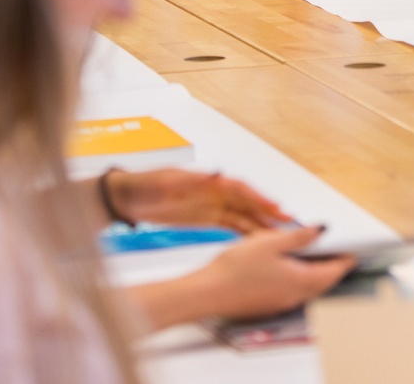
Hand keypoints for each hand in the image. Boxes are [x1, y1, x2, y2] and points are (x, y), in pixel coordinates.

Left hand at [102, 168, 291, 232]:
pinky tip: (257, 239)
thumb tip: (218, 174)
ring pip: (242, 214)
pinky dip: (245, 230)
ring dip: (260, 223)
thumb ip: (192, 180)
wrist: (125, 198)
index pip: (240, 188)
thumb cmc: (143, 185)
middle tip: (289, 222)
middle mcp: (213, 191)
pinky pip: (231, 223)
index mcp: (207, 181)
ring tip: (279, 234)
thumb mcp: (166, 181)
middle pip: (247, 202)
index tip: (275, 207)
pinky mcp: (204, 217)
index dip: (259, 198)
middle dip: (268, 211)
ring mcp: (210, 204)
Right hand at [191, 225, 355, 319]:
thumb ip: (298, 236)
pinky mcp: (268, 304)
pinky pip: (292, 292)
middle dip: (333, 268)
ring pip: (308, 288)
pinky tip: (288, 267)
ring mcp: (281, 303)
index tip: (354, 252)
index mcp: (301, 281)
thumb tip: (319, 230)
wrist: (208, 294)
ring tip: (315, 256)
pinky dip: (299, 279)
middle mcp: (295, 296)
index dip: (345, 260)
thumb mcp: (270, 242)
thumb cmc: (235, 270)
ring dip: (316, 274)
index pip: (334, 272)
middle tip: (339, 254)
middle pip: (324, 283)